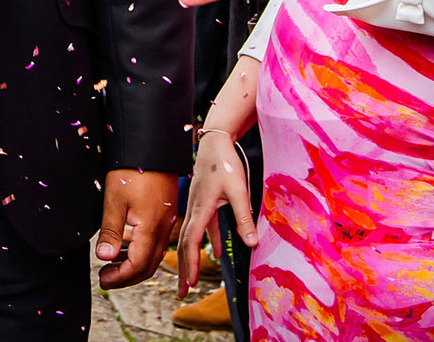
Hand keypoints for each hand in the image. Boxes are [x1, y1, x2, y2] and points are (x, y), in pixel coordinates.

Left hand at [95, 168, 176, 288]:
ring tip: (111, 265)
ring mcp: (167, 223)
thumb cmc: (132, 171)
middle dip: (127, 277)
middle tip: (105, 278)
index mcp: (151, 229)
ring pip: (154, 256)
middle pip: (148, 266)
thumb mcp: (115, 200)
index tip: (103, 279)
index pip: (138, 266)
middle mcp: (163, 229)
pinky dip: (141, 252)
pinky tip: (125, 248)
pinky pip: (156, 243)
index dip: (120, 277)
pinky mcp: (165, 215)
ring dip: (133, 266)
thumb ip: (111, 232)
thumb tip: (103, 258)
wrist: (152, 148)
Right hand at [177, 133, 253, 300]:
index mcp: (200, 210)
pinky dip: (207, 242)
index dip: (190, 264)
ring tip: (192, 277)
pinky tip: (218, 251)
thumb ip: (244, 218)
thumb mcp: (238, 191)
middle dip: (183, 269)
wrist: (215, 141)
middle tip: (182, 292)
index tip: (189, 283)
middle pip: (184, 245)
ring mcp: (197, 206)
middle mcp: (194, 210)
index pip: (191, 243)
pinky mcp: (203, 202)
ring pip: (190, 237)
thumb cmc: (225, 164)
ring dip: (191, 258)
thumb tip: (251, 244)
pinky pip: (202, 227)